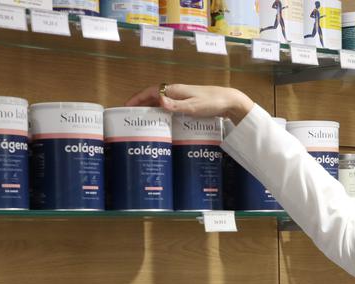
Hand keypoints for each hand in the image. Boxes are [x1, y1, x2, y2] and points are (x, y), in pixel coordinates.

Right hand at [125, 84, 253, 123]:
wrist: (229, 101)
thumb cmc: (212, 103)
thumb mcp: (194, 107)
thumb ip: (176, 105)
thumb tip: (159, 101)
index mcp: (174, 90)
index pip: (149, 92)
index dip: (136, 98)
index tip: (125, 106)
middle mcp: (176, 92)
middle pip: (153, 97)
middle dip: (140, 105)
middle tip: (130, 116)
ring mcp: (181, 97)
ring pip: (161, 102)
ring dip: (150, 109)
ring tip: (142, 121)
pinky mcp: (187, 103)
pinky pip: (169, 107)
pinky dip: (161, 112)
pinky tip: (161, 122)